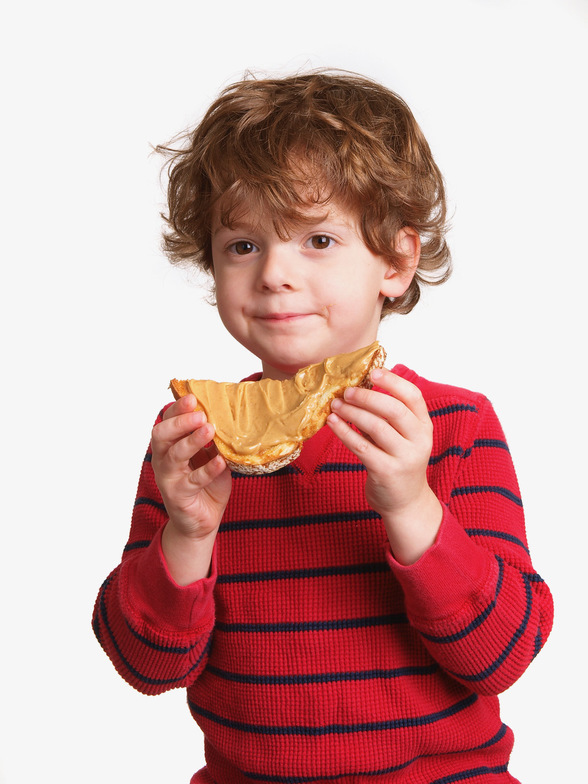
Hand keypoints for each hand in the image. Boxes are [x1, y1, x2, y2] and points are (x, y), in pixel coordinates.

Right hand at [151, 394, 231, 582]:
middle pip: (162, 435)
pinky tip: (220, 461)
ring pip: (174, 456)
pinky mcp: (179, 496)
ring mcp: (169, 478)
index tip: (192, 396)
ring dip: (192, 441)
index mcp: (169, 445)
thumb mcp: (210, 455)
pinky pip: (193, 481)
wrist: (201, 520)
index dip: (177, 408)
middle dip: (180, 422)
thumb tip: (229, 415)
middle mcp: (163, 459)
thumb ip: (213, 439)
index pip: (166, 421)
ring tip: (209, 429)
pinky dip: (207, 470)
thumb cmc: (205, 483)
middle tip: (200, 414)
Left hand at [327, 368, 442, 563]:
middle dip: (367, 397)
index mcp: (424, 426)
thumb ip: (388, 416)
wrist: (405, 502)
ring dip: (352, 412)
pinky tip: (333, 422)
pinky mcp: (386, 472)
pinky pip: (361, 447)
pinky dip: (344, 432)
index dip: (393, 381)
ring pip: (376, 427)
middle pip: (393, 410)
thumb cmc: (398, 462)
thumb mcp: (402, 437)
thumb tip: (359, 388)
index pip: (413, 396)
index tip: (372, 372)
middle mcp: (419, 440)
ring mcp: (404, 457)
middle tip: (347, 391)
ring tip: (336, 405)